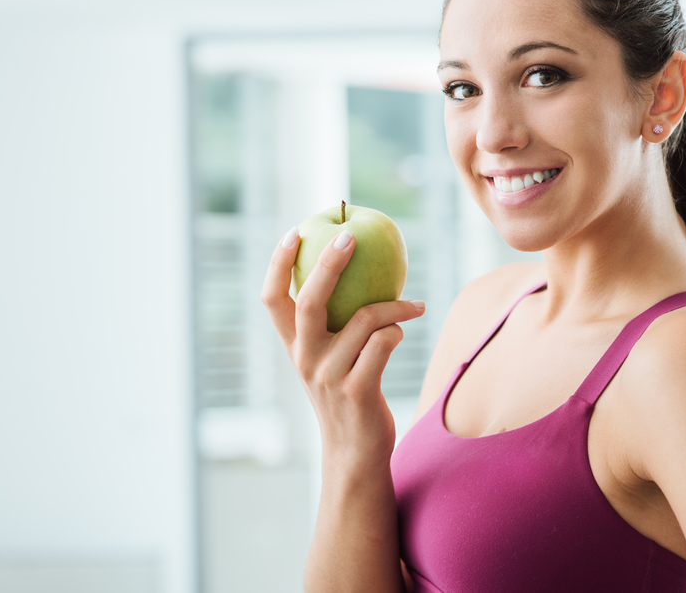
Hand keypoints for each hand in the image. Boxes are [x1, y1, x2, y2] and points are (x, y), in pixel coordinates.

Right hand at [261, 226, 425, 467]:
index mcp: (294, 347)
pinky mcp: (357, 391)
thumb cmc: (348, 395)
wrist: (355, 454)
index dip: (277, 264)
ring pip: (363, 320)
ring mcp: (329, 377)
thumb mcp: (329, 360)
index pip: (272, 300)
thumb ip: (333, 325)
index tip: (294, 231)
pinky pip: (384, 343)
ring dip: (393, 306)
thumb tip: (357, 269)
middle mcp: (305, 359)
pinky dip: (398, 330)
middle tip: (350, 238)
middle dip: (328, 264)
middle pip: (309, 301)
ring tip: (414, 306)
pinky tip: (406, 329)